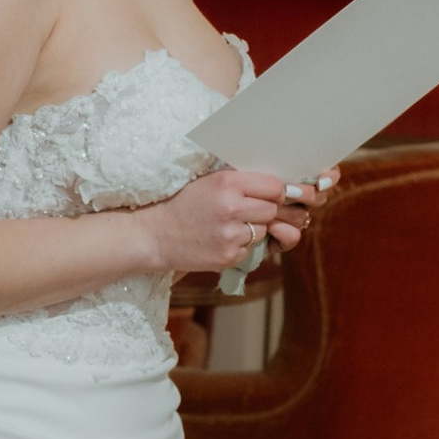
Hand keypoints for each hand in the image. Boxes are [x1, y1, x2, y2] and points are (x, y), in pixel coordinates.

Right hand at [153, 164, 327, 273]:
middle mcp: (231, 207)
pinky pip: (250, 250)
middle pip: (273, 210)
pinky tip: (220, 239)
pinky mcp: (228, 256)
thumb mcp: (210, 182)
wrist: (155, 234)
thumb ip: (242, 182)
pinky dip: (241, 246)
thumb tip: (283, 188)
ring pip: (264, 231)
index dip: (275, 192)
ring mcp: (230, 235)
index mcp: (227, 182)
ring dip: (253, 229)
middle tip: (246, 212)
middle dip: (265, 212)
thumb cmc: (184, 204)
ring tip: (228, 226)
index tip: (268, 195)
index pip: (275, 186)